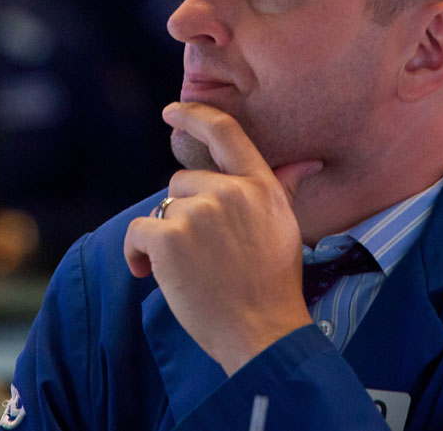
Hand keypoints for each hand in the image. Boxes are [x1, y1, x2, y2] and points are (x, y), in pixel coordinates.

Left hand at [123, 102, 322, 374]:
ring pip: (162, 209)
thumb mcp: (285, 226)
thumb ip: (283, 187)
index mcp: (259, 185)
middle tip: (202, 252)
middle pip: (183, 181)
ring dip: (163, 237)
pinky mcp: (169, 238)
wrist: (261, 331)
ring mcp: (198, 213)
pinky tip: (149, 273)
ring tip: (188, 269)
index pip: (225, 133)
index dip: (194, 114)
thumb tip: (306, 162)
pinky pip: (138, 232)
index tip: (173, 112)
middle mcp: (230, 191)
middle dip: (183, 212)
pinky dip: (136, 253)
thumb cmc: (273, 282)